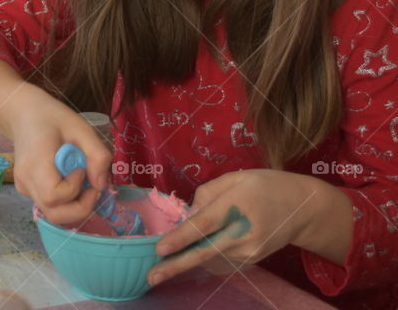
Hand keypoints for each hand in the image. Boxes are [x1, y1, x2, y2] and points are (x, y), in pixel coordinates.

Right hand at [9, 90, 112, 225]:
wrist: (23, 114)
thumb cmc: (52, 117)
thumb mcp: (81, 128)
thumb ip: (97, 154)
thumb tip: (101, 184)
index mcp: (35, 163)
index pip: (53, 195)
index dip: (75, 189)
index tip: (82, 168)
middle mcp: (26, 181)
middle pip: (54, 214)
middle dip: (81, 208)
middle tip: (92, 186)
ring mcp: (24, 188)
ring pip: (53, 214)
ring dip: (76, 206)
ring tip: (82, 182)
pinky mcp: (26, 191)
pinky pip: (50, 205)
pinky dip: (67, 201)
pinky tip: (68, 178)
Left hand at [147, 169, 331, 285]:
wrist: (304, 208)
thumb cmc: (264, 186)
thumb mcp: (235, 178)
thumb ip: (206, 194)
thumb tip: (188, 216)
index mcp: (236, 205)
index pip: (204, 225)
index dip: (181, 238)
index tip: (160, 249)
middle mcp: (243, 232)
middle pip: (205, 251)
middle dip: (176, 266)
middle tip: (152, 276)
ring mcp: (249, 250)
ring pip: (210, 255)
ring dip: (187, 258)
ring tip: (166, 263)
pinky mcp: (252, 260)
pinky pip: (221, 257)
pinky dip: (206, 254)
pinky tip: (200, 248)